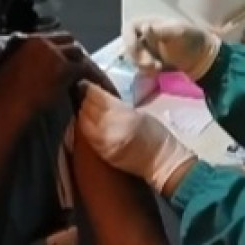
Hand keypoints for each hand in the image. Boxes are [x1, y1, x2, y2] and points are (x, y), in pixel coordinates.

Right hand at [0, 34, 90, 126]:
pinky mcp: (64, 68)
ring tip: (87, 75)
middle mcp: (40, 41)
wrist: (4, 109)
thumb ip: (17, 58)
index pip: (49, 37)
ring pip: (77, 52)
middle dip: (72, 51)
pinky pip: (83, 68)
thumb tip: (26, 60)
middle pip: (67, 39)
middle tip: (77, 65)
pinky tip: (93, 84)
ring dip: (81, 62)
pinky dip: (89, 75)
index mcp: (24, 40)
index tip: (62, 58)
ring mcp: (53, 53)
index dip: (58, 48)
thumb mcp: (3, 68)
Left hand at [78, 82, 196, 190]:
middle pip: (87, 108)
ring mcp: (102, 143)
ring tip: (87, 105)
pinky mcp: (100, 153)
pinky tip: (89, 121)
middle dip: (85, 99)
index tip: (86, 83)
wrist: (161, 162)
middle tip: (87, 93)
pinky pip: (85, 134)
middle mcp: (110, 129)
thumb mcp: (140, 113)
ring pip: (83, 121)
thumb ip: (118, 105)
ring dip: (83, 111)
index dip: (89, 88)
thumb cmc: (157, 134)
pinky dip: (85, 124)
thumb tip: (99, 95)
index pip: (97, 97)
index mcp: (124, 115)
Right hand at [125, 18, 219, 79]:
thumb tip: (144, 27)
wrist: (202, 58)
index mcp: (150, 23)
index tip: (136, 50)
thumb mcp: (179, 32)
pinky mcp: (149, 63)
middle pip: (128, 46)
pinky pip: (139, 68)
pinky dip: (146, 71)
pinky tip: (158, 72)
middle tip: (152, 65)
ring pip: (133, 59)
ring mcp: (146, 50)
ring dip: (142, 66)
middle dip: (138, 57)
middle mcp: (144, 36)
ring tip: (158, 68)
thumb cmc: (192, 40)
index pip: (129, 28)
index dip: (129, 39)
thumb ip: (161, 30)